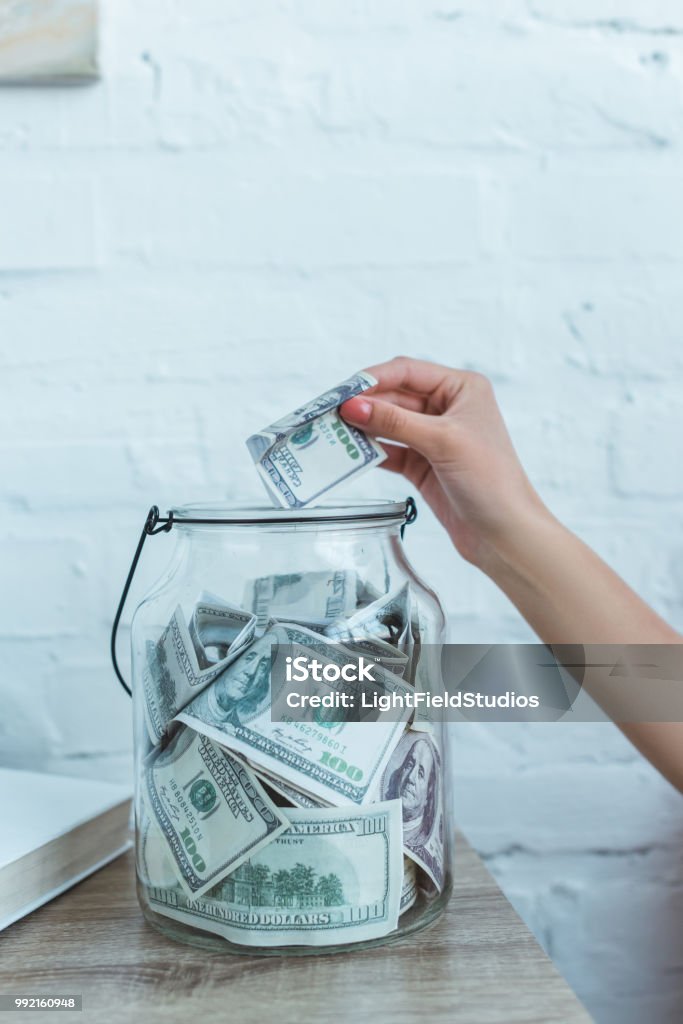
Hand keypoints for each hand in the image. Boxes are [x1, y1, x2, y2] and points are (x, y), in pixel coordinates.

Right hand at [341, 357, 547, 569]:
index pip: (408, 372)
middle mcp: (447, 408)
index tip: (341, 391)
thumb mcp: (442, 442)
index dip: (373, 379)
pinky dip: (370, 451)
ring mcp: (434, 437)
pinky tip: (349, 453)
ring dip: (362, 428)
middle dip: (363, 405)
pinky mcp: (423, 464)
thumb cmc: (490, 480)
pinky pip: (389, 450)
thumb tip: (352, 405)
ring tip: (331, 433)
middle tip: (327, 414)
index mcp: (461, 388)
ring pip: (388, 424)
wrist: (504, 534)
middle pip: (394, 397)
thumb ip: (394, 422)